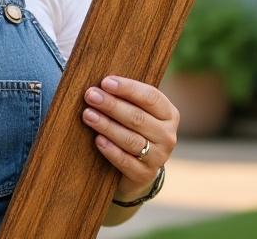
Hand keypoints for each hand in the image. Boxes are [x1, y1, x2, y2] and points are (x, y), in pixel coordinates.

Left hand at [81, 75, 178, 202]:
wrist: (139, 168)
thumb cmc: (134, 130)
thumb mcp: (138, 112)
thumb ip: (127, 99)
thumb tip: (102, 84)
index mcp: (169, 114)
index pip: (151, 97)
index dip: (128, 88)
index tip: (105, 82)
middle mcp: (168, 135)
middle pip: (138, 117)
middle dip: (112, 105)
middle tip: (91, 95)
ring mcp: (159, 157)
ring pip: (131, 139)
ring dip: (107, 126)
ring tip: (88, 115)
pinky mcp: (145, 174)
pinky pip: (126, 161)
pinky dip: (111, 150)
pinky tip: (98, 140)